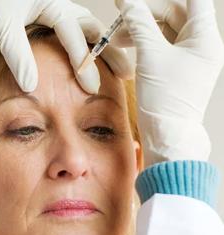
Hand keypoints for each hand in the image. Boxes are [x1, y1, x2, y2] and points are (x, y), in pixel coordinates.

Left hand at [0, 0, 132, 92]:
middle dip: (108, 51)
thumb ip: (16, 53)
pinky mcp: (47, 19)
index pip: (73, 34)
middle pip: (91, 28)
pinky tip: (89, 61)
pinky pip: (73, 33)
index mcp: (51, 3)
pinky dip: (84, 47)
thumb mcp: (1, 26)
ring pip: (85, 29)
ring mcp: (54, 10)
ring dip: (100, 48)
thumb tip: (32, 85)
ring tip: (116, 67)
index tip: (91, 87)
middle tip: (126, 72)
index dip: (83, 61)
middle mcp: (58, 4)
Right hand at [114, 0, 223, 165]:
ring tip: (117, 36)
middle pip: (175, 13)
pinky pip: (162, 45)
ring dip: (142, 28)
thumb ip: (138, 24)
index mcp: (204, 37)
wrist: (167, 134)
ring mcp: (191, 56)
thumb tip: (127, 1)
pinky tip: (127, 46)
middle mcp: (202, 44)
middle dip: (146, 13)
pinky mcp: (178, 67)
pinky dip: (145, 42)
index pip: (193, 0)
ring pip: (165, 30)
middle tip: (121, 14)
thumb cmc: (164, 99)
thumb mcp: (149, 55)